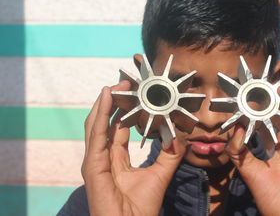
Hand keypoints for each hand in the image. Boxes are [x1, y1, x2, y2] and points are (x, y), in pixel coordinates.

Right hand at [81, 81, 185, 215]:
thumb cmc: (141, 209)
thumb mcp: (160, 174)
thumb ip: (169, 154)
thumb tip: (179, 137)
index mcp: (115, 160)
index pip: (116, 128)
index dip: (122, 110)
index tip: (132, 93)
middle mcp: (102, 157)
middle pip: (105, 122)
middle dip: (112, 102)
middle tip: (123, 83)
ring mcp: (95, 161)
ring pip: (97, 124)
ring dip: (105, 102)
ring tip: (115, 85)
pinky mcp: (93, 165)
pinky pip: (97, 133)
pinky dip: (101, 113)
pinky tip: (106, 96)